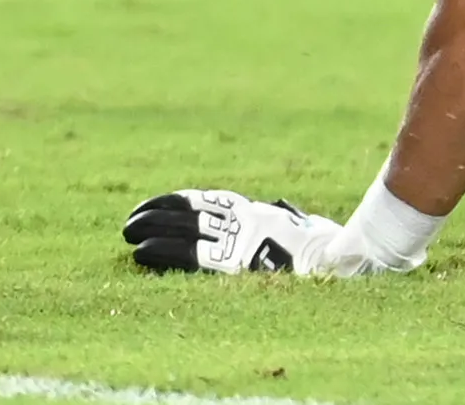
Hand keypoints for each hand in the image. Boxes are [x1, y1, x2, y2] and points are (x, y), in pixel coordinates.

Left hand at [124, 189, 339, 274]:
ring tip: (127, 234)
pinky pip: (188, 255)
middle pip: (190, 213)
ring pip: (183, 229)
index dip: (181, 203)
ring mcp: (237, 239)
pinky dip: (162, 252)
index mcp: (257, 212)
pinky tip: (140, 253)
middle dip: (158, 214)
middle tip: (130, 221)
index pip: (211, 201)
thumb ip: (285, 217)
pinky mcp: (230, 262)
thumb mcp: (303, 225)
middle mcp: (242, 220)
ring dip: (151, 230)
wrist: (337, 260)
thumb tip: (280, 210)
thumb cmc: (327, 246)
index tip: (160, 206)